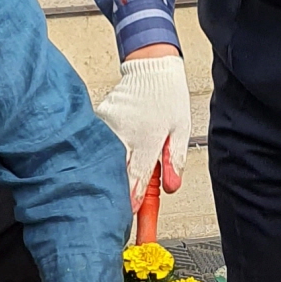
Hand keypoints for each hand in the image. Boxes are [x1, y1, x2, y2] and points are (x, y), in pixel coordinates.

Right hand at [95, 53, 190, 206]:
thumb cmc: (168, 96)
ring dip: (108, 173)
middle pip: (117, 173)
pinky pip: (99, 144)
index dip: (132, 201)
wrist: (150, 65)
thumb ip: (174, 160)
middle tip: (116, 210)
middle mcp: (124, 135)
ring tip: (107, 185)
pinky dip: (102, 154)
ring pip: (105, 159)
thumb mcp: (181, 130)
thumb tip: (172, 188)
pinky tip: (104, 160)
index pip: (136, 179)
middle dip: (117, 192)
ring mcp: (109, 126)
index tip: (128, 216)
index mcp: (146, 140)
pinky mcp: (100, 119)